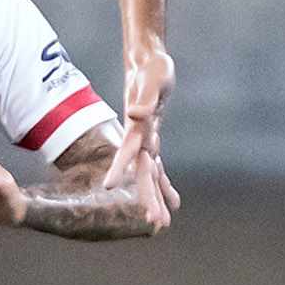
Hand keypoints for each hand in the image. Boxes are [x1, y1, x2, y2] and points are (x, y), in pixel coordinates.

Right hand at [108, 52, 181, 233]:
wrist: (150, 60)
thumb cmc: (152, 67)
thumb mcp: (153, 81)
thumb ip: (145, 100)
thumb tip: (134, 114)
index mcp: (137, 126)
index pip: (128, 151)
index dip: (120, 169)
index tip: (108, 188)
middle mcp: (138, 137)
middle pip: (142, 172)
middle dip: (148, 197)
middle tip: (155, 222)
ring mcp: (145, 140)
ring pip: (150, 175)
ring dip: (156, 198)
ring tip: (162, 223)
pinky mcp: (153, 139)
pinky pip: (159, 167)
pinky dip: (165, 184)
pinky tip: (175, 201)